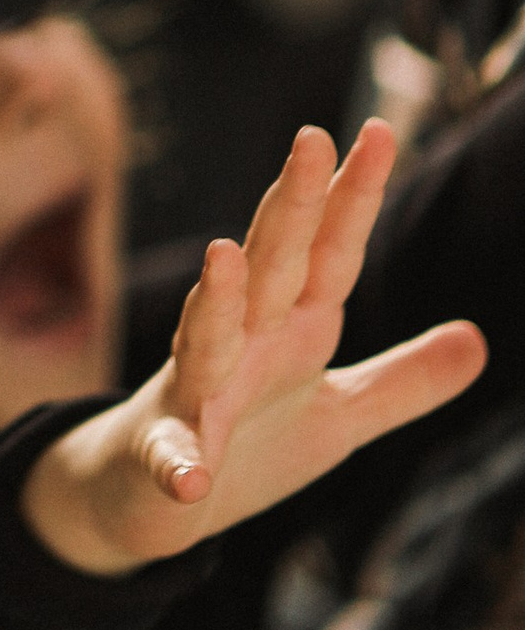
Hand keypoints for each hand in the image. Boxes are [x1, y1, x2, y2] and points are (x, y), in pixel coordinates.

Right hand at [22, 120, 484, 577]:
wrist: (150, 497)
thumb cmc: (248, 441)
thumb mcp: (340, 412)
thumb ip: (404, 379)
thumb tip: (479, 339)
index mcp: (291, 327)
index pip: (328, 253)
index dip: (352, 198)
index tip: (380, 131)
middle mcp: (242, 342)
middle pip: (270, 266)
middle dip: (290, 206)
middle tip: (311, 138)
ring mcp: (197, 392)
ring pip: (205, 337)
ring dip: (215, 299)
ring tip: (224, 255)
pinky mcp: (165, 453)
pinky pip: (169, 453)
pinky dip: (174, 459)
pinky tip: (188, 472)